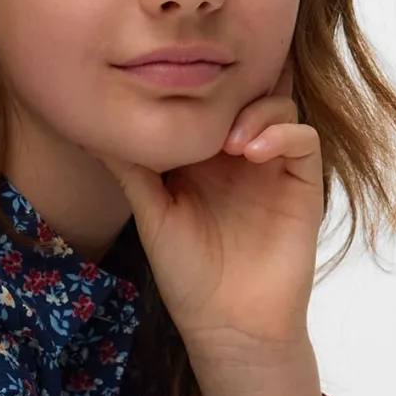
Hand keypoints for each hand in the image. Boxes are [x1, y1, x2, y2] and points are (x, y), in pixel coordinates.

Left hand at [87, 55, 323, 354]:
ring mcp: (272, 164)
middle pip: (246, 90)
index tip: (175, 71)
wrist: (229, 324)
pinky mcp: (301, 182)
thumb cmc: (188, 276)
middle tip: (210, 93)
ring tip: (230, 143)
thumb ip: (131, 170)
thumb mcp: (151, 215)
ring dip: (255, 111)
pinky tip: (253, 152)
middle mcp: (238, 153)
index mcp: (202, 154)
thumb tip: (92, 130)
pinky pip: (303, 139)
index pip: (206, 100)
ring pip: (277, 104)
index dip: (198, 81)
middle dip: (232, 82)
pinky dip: (283, 133)